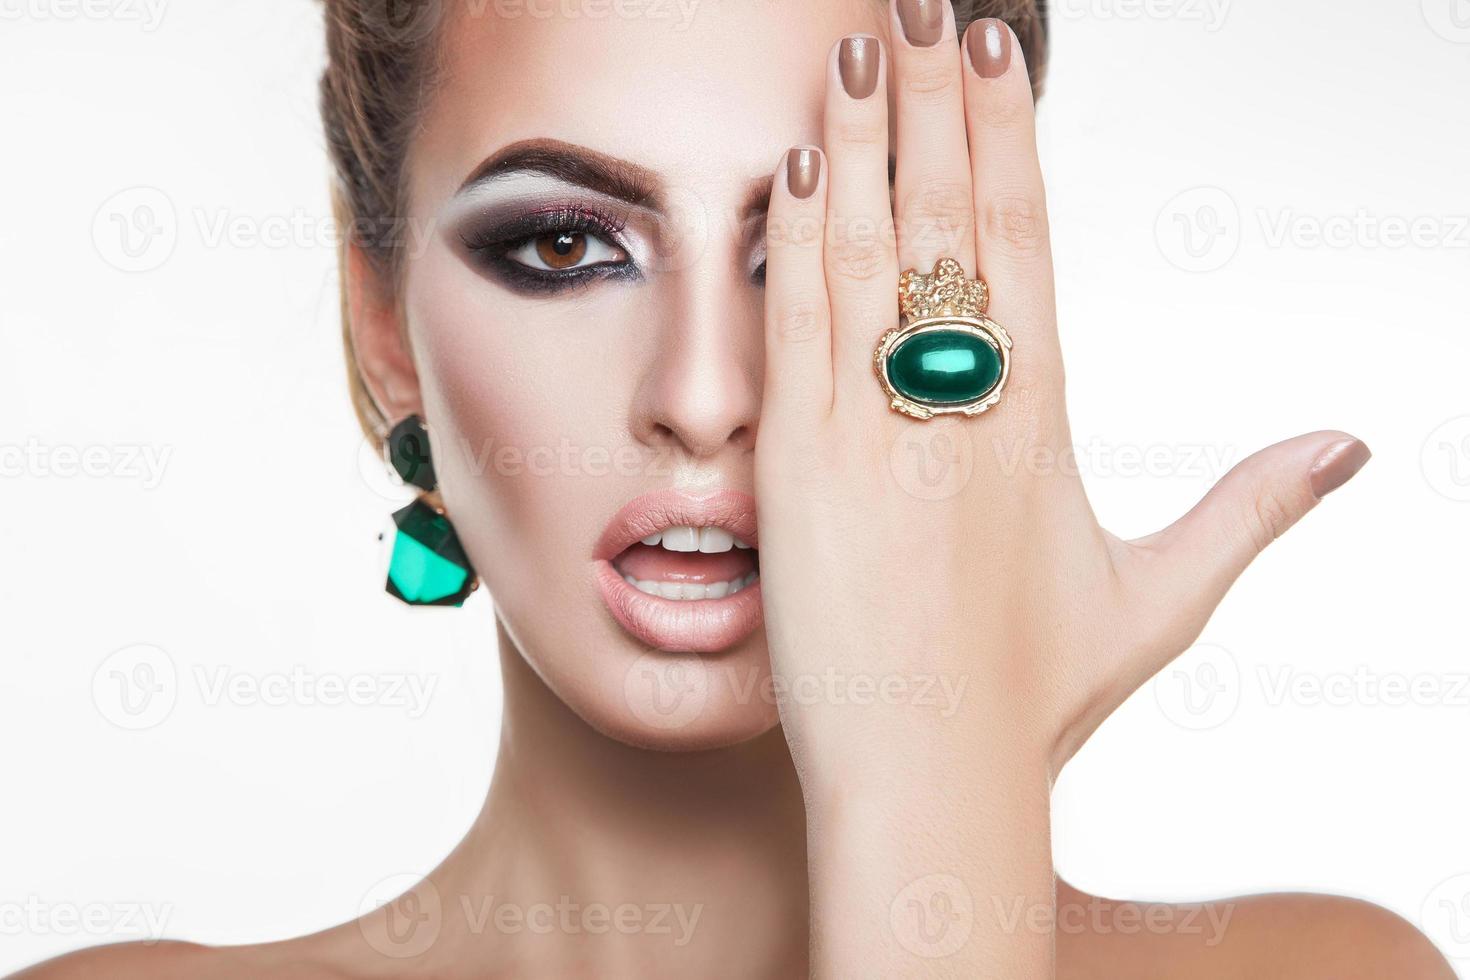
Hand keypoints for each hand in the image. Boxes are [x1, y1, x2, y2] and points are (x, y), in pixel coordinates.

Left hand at [754, 8, 1369, 975]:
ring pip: (865, 252)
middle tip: (922, 11)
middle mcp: (958, 408)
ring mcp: (869, 430)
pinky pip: (794, 329)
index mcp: (1042, 421)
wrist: (930, 777)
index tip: (996, 53)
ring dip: (862, 142)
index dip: (1007, 134)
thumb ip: (1253, 508)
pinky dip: (795, 242)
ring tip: (860, 48)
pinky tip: (797, 167)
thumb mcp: (1160, 598)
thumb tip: (1351, 445)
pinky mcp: (794, 469)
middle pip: (948, 219)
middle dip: (935, 104)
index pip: (1025, 237)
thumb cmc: (1035, 699)